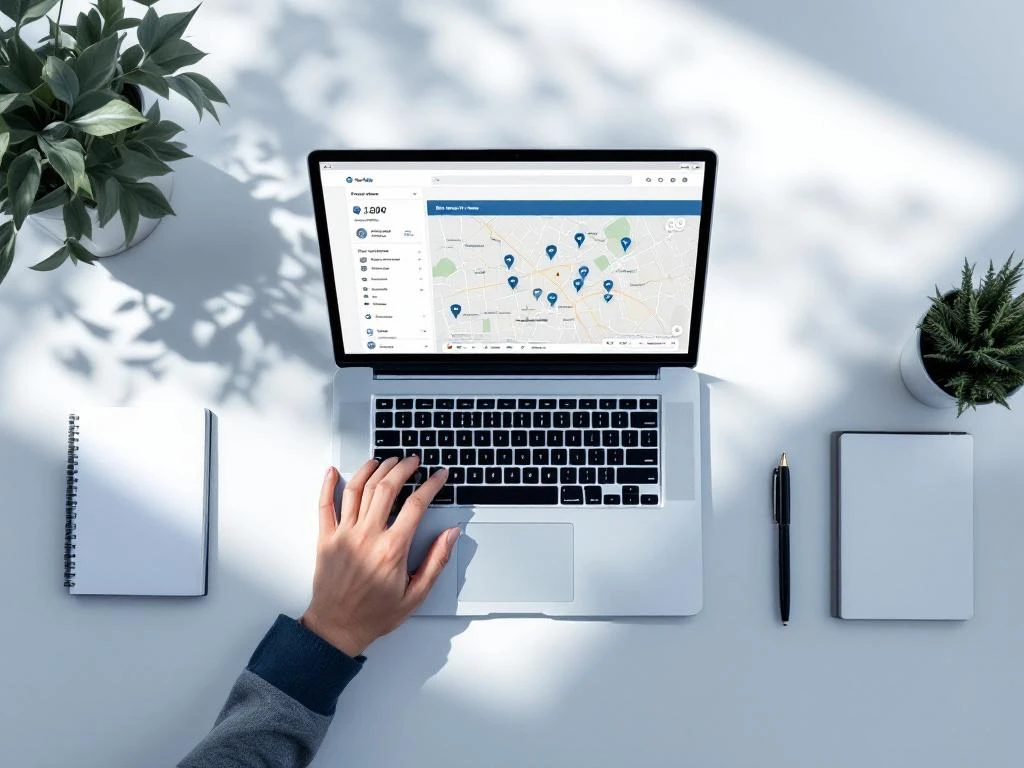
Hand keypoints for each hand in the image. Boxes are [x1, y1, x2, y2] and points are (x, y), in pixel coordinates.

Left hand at [300, 457, 459, 656]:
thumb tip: (451, 534)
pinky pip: (324, 505)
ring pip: (358, 489)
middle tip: (412, 461)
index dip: (431, 485)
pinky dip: (327, 485)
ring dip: (373, 469)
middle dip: (403, 468)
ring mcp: (344, 535)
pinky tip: (333, 471)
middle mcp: (367, 536)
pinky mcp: (326, 539)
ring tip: (384, 460)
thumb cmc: (375, 614)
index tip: (438, 476)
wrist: (337, 628)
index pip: (416, 504)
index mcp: (392, 549)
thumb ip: (435, 561)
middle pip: (386, 488)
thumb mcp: (415, 594)